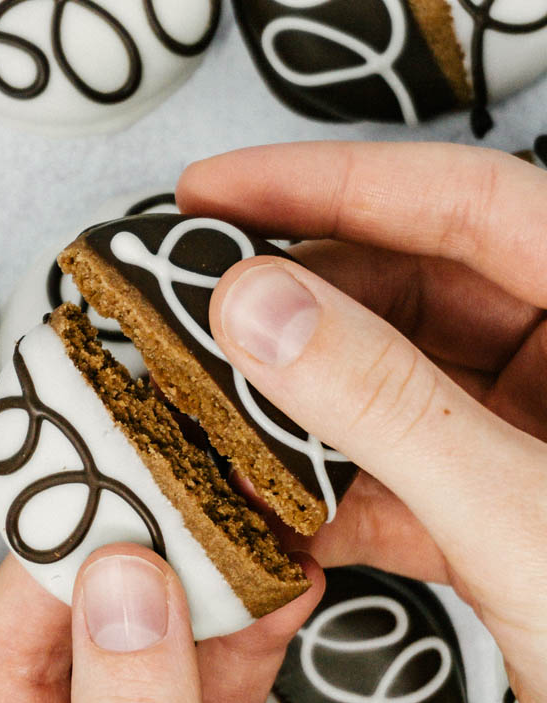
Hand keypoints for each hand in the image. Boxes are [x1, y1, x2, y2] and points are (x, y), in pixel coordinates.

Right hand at [178, 140, 546, 702]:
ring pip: (400, 385)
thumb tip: (259, 307)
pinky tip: (266, 511)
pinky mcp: (509, 515)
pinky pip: (405, 473)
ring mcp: (542, 441)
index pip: (468, 203)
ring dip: (304, 406)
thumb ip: (389, 405)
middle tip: (192, 308)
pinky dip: (333, 493)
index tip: (215, 189)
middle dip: (300, 304)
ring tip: (206, 409)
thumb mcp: (523, 519)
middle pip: (421, 288)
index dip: (332, 183)